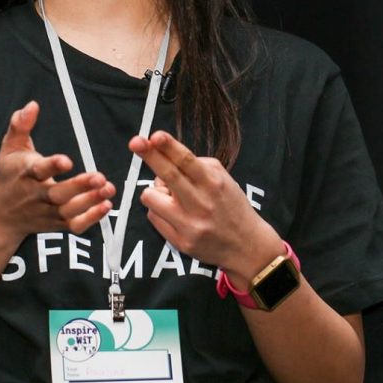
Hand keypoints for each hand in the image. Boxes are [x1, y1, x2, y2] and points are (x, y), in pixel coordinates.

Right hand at [0, 101, 115, 243]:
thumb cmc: (9, 174)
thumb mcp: (9, 148)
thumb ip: (20, 126)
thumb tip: (32, 105)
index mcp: (24, 173)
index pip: (38, 170)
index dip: (52, 166)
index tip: (67, 161)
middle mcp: (35, 195)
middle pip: (57, 194)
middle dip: (78, 187)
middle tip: (99, 177)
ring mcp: (46, 212)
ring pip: (68, 211)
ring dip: (90, 201)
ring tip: (108, 189)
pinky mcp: (56, 224)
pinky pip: (74, 226)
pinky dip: (91, 219)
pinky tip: (105, 206)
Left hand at [129, 130, 281, 280]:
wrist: (246, 246)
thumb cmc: (231, 207)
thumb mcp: (223, 180)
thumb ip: (197, 167)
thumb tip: (164, 157)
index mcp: (213, 184)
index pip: (187, 161)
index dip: (169, 146)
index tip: (156, 135)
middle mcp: (201, 204)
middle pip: (168, 175)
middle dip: (149, 156)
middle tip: (136, 142)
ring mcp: (189, 224)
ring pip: (151, 197)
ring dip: (155, 192)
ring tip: (172, 198)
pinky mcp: (180, 241)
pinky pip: (153, 216)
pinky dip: (159, 210)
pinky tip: (176, 215)